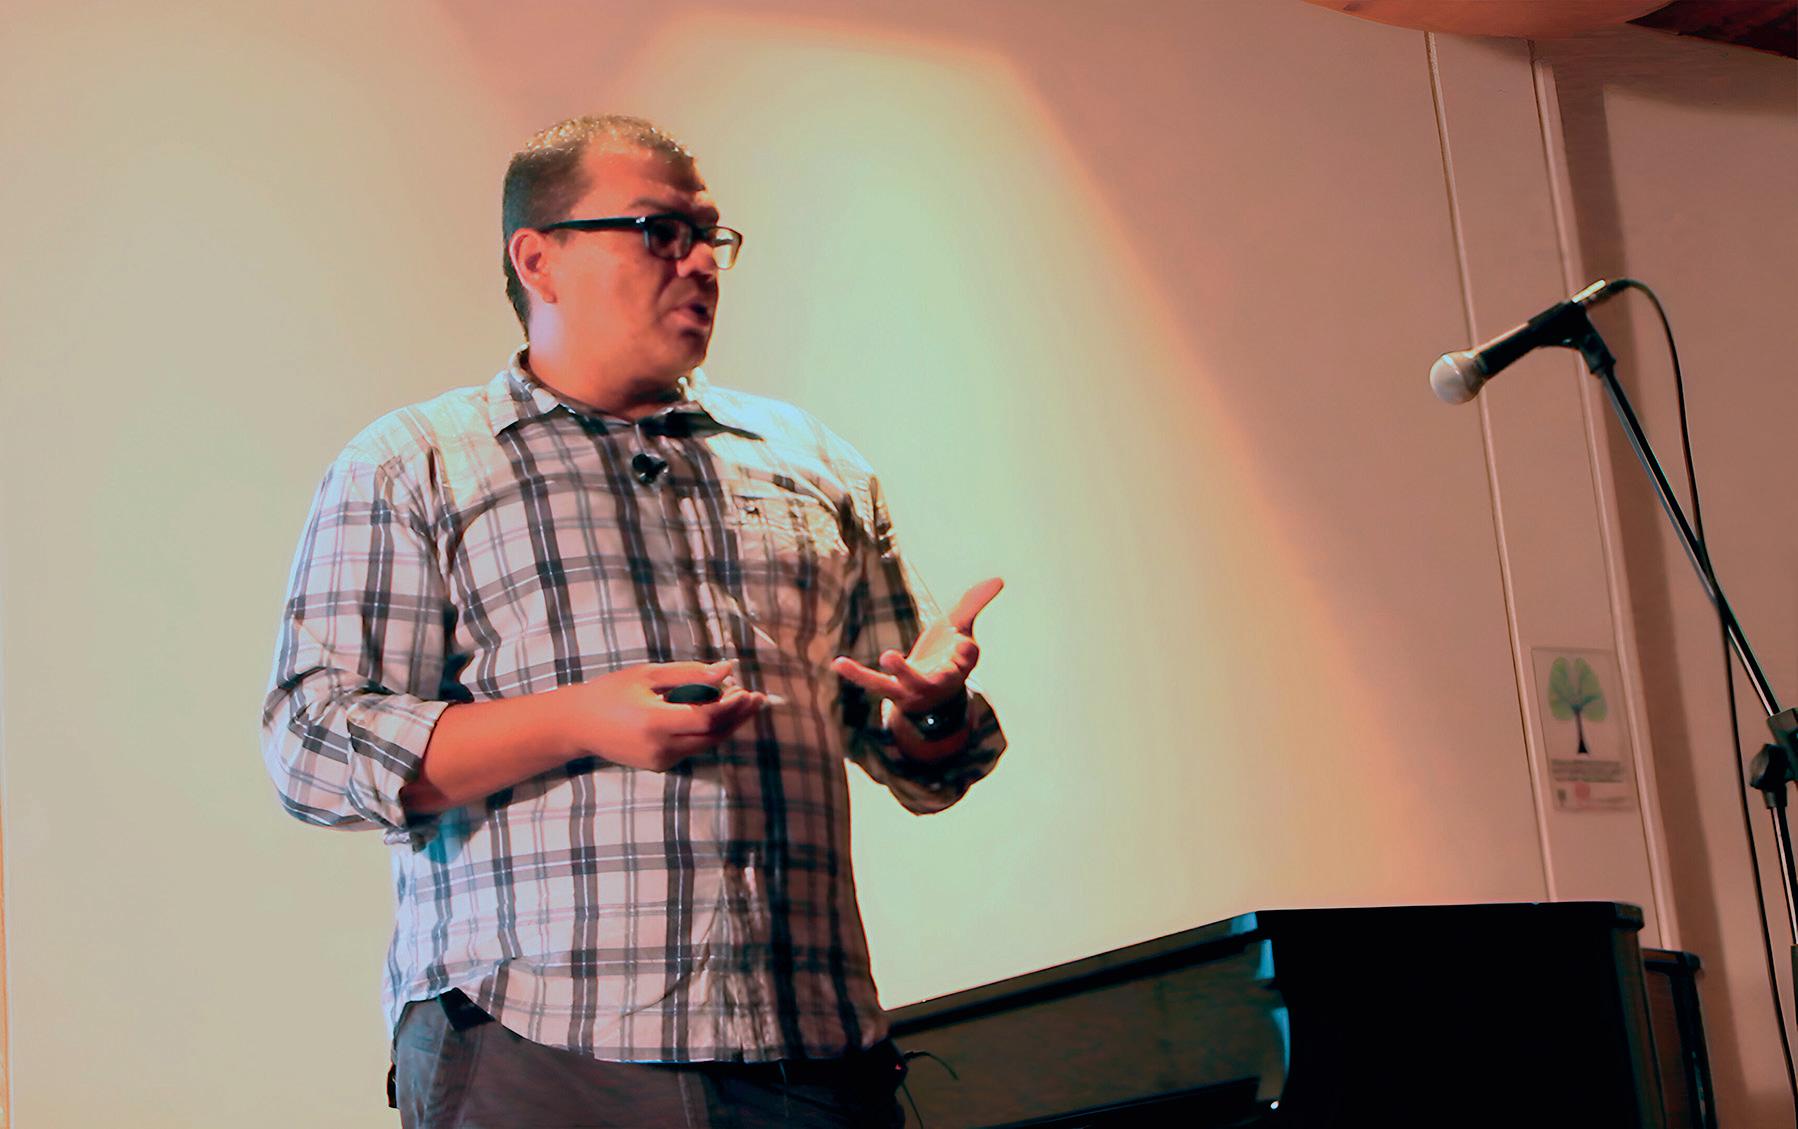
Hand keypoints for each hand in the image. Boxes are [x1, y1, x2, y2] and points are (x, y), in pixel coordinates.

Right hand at [555, 660, 765, 771]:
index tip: (748, 690)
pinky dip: (708, 731)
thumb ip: (689, 674)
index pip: (706, 719)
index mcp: (654, 723)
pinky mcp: (659, 766)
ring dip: (727, 725)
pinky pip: (693, 748)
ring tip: (743, 702)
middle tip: (757, 698)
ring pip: (706, 745)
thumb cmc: (611, 692)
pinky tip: (718, 713)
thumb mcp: (648, 675)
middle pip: (713, 736)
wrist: (579, 725)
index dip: (732, 706)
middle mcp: (660, 748)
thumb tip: (727, 670)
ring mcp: (660, 761)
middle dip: (738, 717)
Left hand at [830, 577, 1002, 713]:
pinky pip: (874, 684)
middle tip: (932, 655)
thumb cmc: (946, 656)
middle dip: (939, 668)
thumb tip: (999, 579)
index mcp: (961, 665)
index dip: (966, 651)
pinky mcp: (893, 691)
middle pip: (940, 677)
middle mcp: (940, 680)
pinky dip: (856, 675)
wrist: (931, 697)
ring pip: (907, 683)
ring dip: (899, 671)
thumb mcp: (960, 628)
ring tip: (888, 655)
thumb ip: (974, 603)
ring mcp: (915, 688)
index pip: (967, 658)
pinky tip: (838, 663)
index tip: (965, 644)